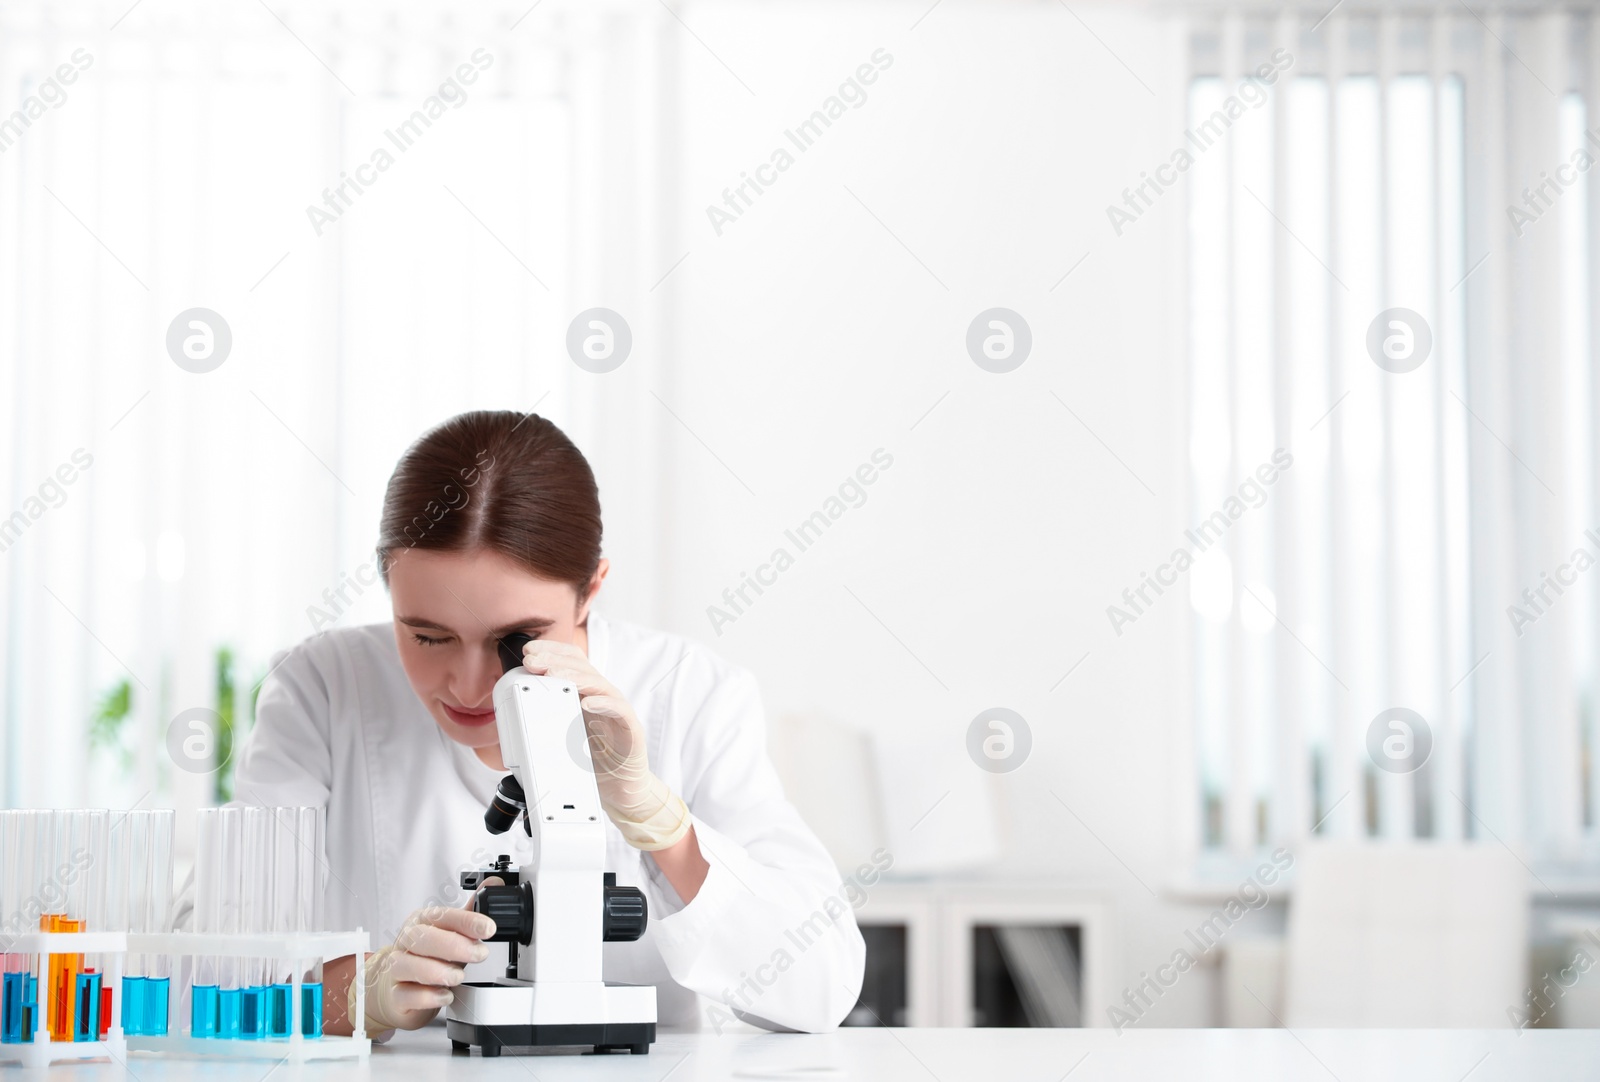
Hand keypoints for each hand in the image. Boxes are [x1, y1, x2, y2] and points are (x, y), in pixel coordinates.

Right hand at [355, 880, 498, 1034]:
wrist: (401, 988)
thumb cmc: (429, 956)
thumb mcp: (451, 933)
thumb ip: (471, 913)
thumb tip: (494, 885)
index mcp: (422, 921)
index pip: (442, 916)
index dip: (467, 921)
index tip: (489, 928)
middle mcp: (407, 942)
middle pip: (421, 937)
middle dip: (453, 945)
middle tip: (479, 954)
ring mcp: (397, 968)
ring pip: (407, 964)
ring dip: (436, 971)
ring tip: (458, 976)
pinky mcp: (395, 994)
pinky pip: (404, 994)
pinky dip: (426, 997)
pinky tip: (444, 995)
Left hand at [519, 639, 691, 850]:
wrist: (621, 791)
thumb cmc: (592, 763)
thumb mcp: (562, 738)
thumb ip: (546, 722)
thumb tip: (512, 714)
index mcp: (585, 696)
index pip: (571, 663)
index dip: (551, 652)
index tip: (528, 652)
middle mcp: (602, 698)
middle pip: (582, 668)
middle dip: (554, 660)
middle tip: (532, 661)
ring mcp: (617, 712)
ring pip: (599, 684)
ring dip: (574, 677)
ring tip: (553, 675)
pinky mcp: (631, 729)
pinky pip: (620, 711)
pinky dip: (604, 704)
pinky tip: (587, 703)